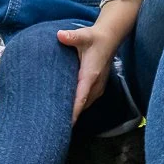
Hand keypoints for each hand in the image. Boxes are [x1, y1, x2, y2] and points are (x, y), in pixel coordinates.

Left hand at [57, 0, 139, 122]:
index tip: (64, 125)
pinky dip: (77, 107)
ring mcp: (97, 87)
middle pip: (81, 106)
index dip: (73, 112)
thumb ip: (72, 37)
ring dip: (74, 113)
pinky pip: (86, 101)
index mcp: (91, 75)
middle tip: (52, 128)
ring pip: (84, 105)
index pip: (81, 98)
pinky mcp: (97, 87)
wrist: (110, 38)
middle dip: (69, 117)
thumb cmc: (95, 38)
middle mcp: (96, 85)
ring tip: (57, 122)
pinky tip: (66, 110)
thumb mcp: (84, 35)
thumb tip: (60, 35)